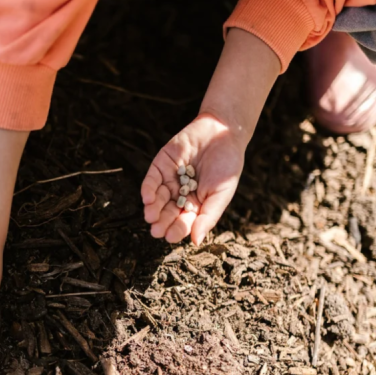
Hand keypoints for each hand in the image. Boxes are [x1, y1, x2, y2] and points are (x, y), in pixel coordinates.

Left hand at [141, 113, 245, 244]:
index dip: (176, 229)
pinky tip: (148, 199)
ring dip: (153, 208)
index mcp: (196, 205)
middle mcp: (180, 194)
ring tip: (150, 216)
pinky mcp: (161, 164)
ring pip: (158, 198)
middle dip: (162, 221)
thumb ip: (208, 217)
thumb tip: (195, 241)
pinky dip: (148, 189)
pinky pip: (151, 179)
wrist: (223, 132)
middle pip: (168, 212)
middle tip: (156, 231)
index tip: (170, 237)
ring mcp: (170, 179)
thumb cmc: (227, 166)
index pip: (183, 221)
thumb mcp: (221, 194)